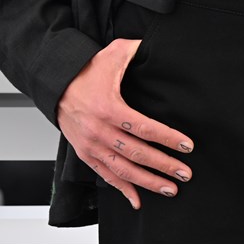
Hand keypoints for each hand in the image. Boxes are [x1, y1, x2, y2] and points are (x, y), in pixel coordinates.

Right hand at [57, 38, 193, 209]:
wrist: (56, 84)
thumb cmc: (87, 69)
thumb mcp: (114, 53)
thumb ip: (137, 48)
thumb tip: (159, 44)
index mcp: (109, 107)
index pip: (145, 128)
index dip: (168, 138)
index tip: (187, 146)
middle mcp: (100, 131)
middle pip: (138, 154)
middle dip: (164, 165)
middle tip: (185, 173)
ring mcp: (91, 145)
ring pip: (124, 170)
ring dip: (148, 182)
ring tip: (170, 188)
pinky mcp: (85, 154)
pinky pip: (106, 176)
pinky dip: (123, 189)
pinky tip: (138, 199)